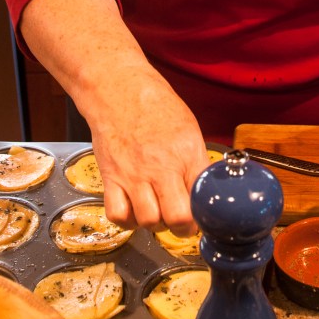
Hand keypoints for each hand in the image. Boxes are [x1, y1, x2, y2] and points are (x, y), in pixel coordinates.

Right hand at [84, 72, 209, 234]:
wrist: (119, 90)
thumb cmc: (156, 106)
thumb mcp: (189, 128)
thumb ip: (196, 161)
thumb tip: (207, 189)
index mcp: (187, 153)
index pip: (204, 198)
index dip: (207, 214)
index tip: (204, 215)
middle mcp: (162, 168)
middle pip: (179, 219)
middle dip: (184, 227)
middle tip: (182, 221)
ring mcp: (135, 175)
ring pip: (150, 222)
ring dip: (155, 223)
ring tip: (157, 210)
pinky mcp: (111, 178)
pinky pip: (118, 215)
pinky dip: (126, 220)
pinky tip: (133, 208)